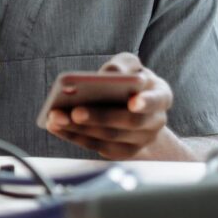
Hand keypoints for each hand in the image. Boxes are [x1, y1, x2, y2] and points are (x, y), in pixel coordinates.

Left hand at [45, 52, 172, 159]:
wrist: (134, 105)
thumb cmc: (130, 79)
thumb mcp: (130, 66)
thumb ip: (123, 65)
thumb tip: (111, 73)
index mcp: (161, 95)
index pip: (156, 100)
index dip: (146, 102)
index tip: (133, 102)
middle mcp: (155, 122)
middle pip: (129, 123)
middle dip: (100, 117)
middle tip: (75, 111)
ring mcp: (140, 141)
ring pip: (110, 138)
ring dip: (80, 129)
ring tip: (56, 117)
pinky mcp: (122, 152)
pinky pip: (98, 147)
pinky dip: (75, 137)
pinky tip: (56, 126)